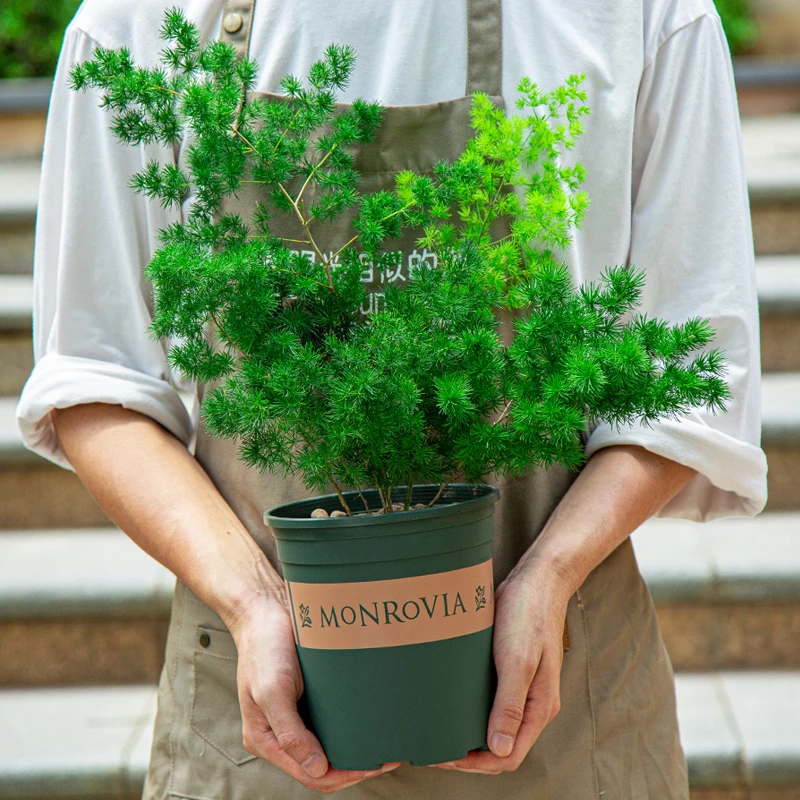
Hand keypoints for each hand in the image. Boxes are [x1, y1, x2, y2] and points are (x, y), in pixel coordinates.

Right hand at [230, 595, 399, 793]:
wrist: (266, 608)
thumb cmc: (264, 646)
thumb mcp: (272, 690)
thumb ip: (289, 733)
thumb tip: (316, 768)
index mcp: (265, 739)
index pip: (309, 774)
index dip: (342, 776)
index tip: (372, 766)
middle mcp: (281, 732)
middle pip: (322, 768)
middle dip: (354, 768)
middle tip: (387, 758)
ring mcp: (296, 716)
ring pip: (329, 748)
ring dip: (355, 752)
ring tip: (383, 745)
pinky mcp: (309, 699)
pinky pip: (332, 723)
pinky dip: (351, 729)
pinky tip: (369, 723)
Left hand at [433, 564, 570, 774]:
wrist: (537, 580)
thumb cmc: (528, 616)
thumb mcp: (517, 660)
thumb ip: (510, 705)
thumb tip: (498, 749)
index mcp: (539, 707)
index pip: (508, 756)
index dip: (477, 764)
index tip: (446, 757)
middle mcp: (532, 704)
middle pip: (501, 747)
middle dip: (469, 755)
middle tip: (435, 747)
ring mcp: (522, 688)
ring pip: (495, 726)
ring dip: (469, 735)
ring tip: (439, 730)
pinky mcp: (510, 672)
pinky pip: (491, 703)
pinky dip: (472, 712)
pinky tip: (450, 704)